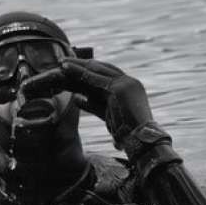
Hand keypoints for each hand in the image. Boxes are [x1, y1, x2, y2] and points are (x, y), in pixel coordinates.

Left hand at [20, 58, 154, 144]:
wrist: (143, 142)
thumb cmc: (128, 135)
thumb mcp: (107, 116)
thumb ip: (93, 105)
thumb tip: (76, 99)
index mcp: (127, 88)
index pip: (104, 76)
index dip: (87, 72)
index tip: (71, 70)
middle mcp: (128, 82)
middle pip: (101, 70)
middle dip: (82, 65)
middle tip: (64, 62)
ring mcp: (125, 83)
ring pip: (97, 70)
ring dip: (78, 66)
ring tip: (62, 63)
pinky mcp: (120, 88)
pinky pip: (95, 78)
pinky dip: (79, 72)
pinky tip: (66, 69)